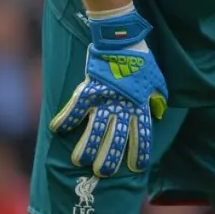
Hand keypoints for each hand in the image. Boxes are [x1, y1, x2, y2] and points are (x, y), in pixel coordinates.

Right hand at [49, 9, 168, 176]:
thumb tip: (157, 114)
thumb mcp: (157, 81)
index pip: (142, 134)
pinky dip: (65, 119)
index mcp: (140, 106)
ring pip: (95, 129)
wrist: (124, 41)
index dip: (140, 152)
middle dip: (110, 158)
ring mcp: (104, 99)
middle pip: (116, 138)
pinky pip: (75, 107)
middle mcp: (123, 106)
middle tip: (103, 173)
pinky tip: (57, 130)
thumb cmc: (142, 62)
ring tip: (80, 161)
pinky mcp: (89, 89)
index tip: (138, 167)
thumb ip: (157, 99)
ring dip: (87, 147)